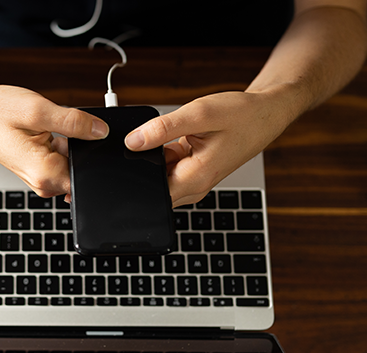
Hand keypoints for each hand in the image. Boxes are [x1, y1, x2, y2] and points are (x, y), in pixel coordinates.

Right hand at [0, 85, 108, 197]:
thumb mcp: (38, 109)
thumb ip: (74, 122)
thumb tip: (101, 131)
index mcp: (44, 172)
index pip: (87, 178)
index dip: (96, 157)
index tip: (87, 137)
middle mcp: (42, 180)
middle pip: (82, 168)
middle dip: (82, 146)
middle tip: (57, 127)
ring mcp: (40, 176)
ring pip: (73, 162)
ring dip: (70, 144)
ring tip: (46, 128)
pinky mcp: (38, 169)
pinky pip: (62, 159)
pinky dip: (61, 144)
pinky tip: (44, 131)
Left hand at [124, 91, 291, 206]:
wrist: (264, 114)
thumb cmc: (241, 116)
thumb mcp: (198, 115)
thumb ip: (162, 129)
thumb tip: (132, 141)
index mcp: (196, 179)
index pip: (152, 196)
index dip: (135, 181)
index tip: (130, 162)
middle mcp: (194, 185)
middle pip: (153, 187)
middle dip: (144, 167)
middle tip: (152, 142)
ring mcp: (193, 179)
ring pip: (158, 176)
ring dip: (154, 159)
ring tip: (171, 137)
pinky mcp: (192, 170)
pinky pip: (166, 167)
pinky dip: (163, 153)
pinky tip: (173, 138)